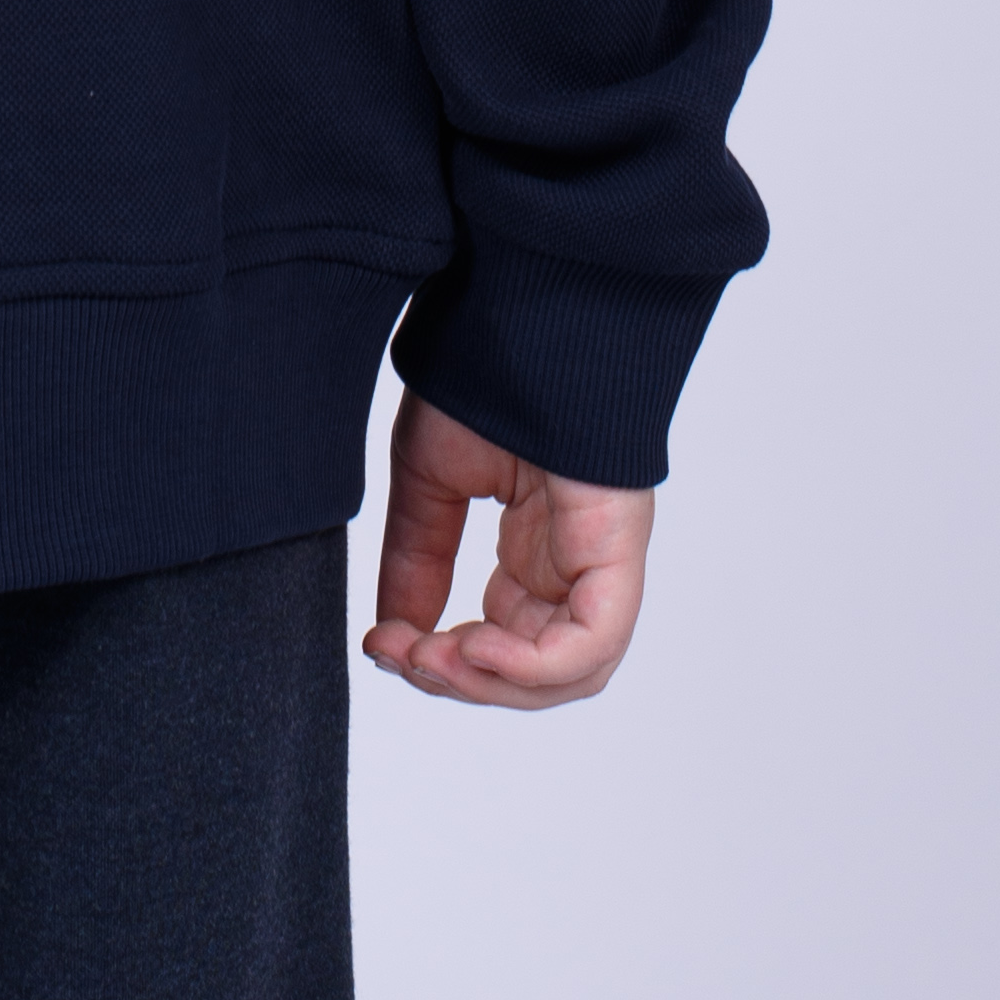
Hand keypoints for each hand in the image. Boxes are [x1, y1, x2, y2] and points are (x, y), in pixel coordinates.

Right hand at [362, 388, 651, 707]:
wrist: (518, 316)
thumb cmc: (482, 377)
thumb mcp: (429, 481)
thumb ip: (416, 560)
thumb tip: (397, 636)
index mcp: (536, 550)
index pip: (501, 643)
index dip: (443, 661)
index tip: (381, 645)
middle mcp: (574, 564)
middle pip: (534, 672)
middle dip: (462, 680)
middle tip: (402, 656)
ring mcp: (602, 559)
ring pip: (568, 672)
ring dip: (492, 684)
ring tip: (433, 657)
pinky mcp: (618, 550)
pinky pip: (591, 642)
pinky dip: (532, 666)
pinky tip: (474, 650)